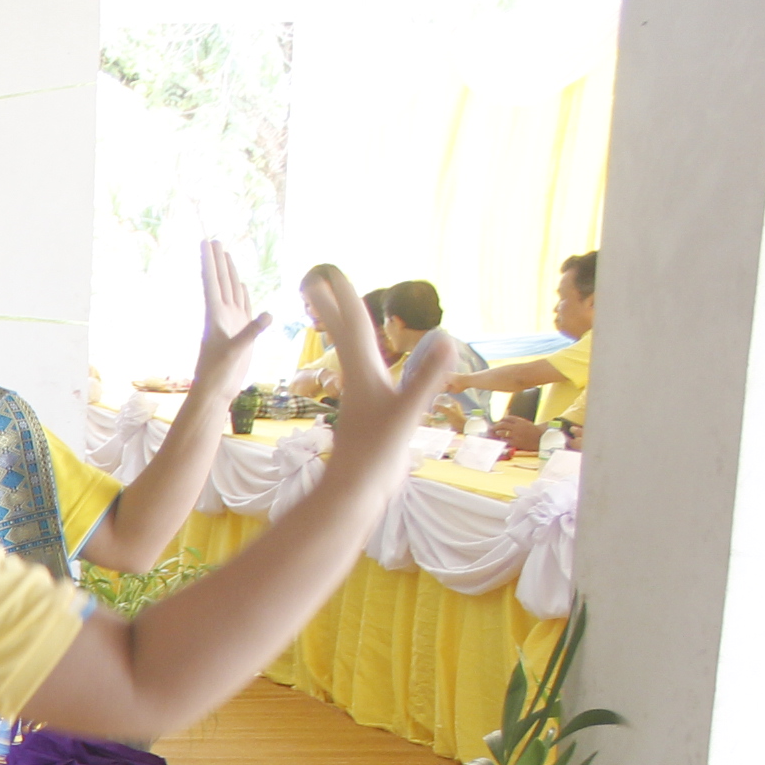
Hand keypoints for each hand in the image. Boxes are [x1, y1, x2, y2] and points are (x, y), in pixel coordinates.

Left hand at [191, 241, 273, 385]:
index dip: (209, 262)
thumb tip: (269, 316)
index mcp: (216, 316)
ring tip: (225, 254)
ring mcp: (231, 322)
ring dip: (228, 272)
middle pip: (220, 281)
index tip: (205, 243)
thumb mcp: (235, 351)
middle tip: (214, 239)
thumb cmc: (219, 373)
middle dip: (217, 261)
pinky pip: (242, 306)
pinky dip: (242, 293)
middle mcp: (222, 315)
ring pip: (231, 290)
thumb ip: (251, 332)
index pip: (211, 282)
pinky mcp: (240, 331)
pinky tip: (240, 285)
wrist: (216, 391)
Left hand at [301, 263, 458, 467]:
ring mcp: (362, 397)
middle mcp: (358, 379)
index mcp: (363, 373)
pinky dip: (366, 360)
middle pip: (345, 334)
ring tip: (342, 314)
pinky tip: (371, 366)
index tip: (326, 271)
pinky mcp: (368, 413)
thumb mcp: (406, 413)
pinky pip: (366, 375)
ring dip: (346, 331)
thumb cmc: (375, 455)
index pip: (351, 326)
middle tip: (319, 278)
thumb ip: (425, 377)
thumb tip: (445, 339)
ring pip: (352, 354)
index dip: (342, 298)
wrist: (352, 493)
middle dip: (336, 305)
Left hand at [489, 415, 543, 452]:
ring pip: (502, 432)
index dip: (502, 419)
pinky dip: (503, 439)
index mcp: (520, 421)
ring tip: (497, 433)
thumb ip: (517, 422)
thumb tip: (505, 420)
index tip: (500, 421)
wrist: (541, 439)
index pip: (507, 418)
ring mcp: (516, 435)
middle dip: (496, 426)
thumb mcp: (526, 423)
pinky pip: (505, 440)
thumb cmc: (533, 431)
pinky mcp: (515, 442)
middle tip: (493, 428)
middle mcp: (517, 427)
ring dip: (498, 432)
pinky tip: (503, 439)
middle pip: (502, 424)